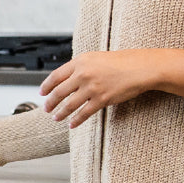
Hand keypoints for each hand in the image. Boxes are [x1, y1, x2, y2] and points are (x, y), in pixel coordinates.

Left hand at [40, 48, 183, 126]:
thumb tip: (67, 79)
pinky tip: (71, 124)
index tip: (42, 92)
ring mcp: (92, 87)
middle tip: (46, 108)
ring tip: (56, 118)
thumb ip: (81, 67)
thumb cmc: (122, 62)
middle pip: (59, 92)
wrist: (142, 67)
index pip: (56, 75)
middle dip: (51, 102)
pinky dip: (76, 120)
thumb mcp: (97, 58)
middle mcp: (83, 74)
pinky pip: (84, 113)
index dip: (46, 86)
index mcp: (81, 61)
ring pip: (69, 104)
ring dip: (60, 113)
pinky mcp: (102, 99)